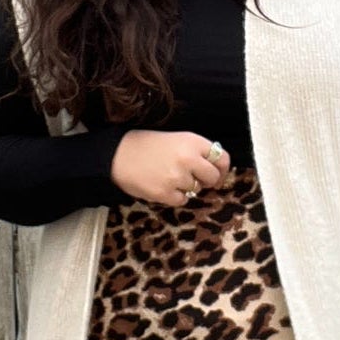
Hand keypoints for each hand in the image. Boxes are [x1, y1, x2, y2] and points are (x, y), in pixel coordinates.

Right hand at [110, 129, 233, 208]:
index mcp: (192, 141)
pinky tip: (161, 184)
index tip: (217, 176)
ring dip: (185, 187)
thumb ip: (197, 151)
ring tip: (167, 175)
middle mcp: (188, 158)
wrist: (117, 154)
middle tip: (191, 178)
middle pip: (212, 177)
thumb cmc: (147, 146)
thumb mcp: (176, 139)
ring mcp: (177, 177)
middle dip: (205, 181)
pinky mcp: (165, 193)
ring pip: (196, 189)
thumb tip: (216, 170)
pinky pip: (181, 200)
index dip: (222, 169)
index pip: (222, 158)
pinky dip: (173, 196)